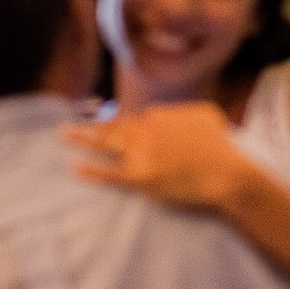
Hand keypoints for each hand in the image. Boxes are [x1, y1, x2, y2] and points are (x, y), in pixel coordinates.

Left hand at [62, 102, 253, 211]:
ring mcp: (142, 155)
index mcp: (160, 116)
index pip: (132, 118)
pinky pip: (111, 174)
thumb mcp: (206, 113)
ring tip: (63, 136)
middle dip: (88, 126)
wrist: (226, 172)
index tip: (102, 124)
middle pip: (112, 127)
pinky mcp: (142, 178)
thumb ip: (181, 111)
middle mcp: (146, 131)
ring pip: (106, 145)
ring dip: (82, 140)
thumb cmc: (221, 144)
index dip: (117, 123)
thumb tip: (163, 113)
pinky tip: (75, 168)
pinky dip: (92, 171)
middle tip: (65, 126)